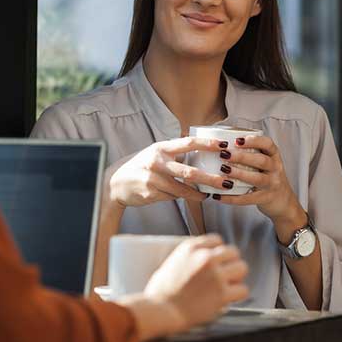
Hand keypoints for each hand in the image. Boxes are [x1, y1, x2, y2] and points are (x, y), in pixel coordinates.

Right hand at [107, 137, 230, 208]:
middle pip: (190, 172)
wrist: (116, 182)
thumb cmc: (140, 166)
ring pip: (182, 189)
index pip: (188, 143)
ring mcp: (154, 179)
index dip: (207, 144)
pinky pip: (172, 197)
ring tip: (206, 194)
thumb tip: (200, 154)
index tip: (223, 146)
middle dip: (210, 179)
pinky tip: (181, 197)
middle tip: (225, 182)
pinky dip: (179, 197)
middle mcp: (157, 162)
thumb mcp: (155, 153)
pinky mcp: (151, 193)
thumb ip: (173, 153)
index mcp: (161, 148)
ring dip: (197, 194)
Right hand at [142, 234, 249, 331]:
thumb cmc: (160, 292)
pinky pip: (242, 289)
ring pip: (242, 268)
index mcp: (191, 248)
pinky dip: (237, 295)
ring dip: (237, 277)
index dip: (218, 251)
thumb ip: (189, 258)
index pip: (217, 240)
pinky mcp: (222, 294)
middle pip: (233, 252)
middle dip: (231, 263)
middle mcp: (205, 258)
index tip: (217, 261)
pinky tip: (229, 298)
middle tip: (226, 274)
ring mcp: (216, 276)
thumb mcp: (171, 263)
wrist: (160, 311)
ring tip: (229, 285)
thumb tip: (202, 260)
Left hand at [212, 135, 307, 231]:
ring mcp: (272, 184)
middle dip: (242, 157)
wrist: (282, 201)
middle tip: (224, 154)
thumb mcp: (264, 162)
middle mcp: (275, 168)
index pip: (268, 144)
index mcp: (274, 156)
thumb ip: (249, 153)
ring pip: (257, 179)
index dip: (254, 141)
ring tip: (223, 170)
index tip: (237, 140)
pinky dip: (232, 198)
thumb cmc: (267, 176)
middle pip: (262, 160)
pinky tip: (219, 196)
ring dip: (239, 174)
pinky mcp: (265, 198)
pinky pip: (248, 198)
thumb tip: (219, 144)